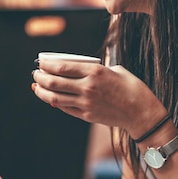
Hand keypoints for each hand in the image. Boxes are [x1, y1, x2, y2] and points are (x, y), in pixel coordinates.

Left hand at [32, 59, 166, 135]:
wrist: (141, 112)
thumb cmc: (131, 87)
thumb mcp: (115, 69)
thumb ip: (95, 69)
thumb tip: (78, 69)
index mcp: (95, 72)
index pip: (62, 67)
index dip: (47, 64)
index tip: (41, 62)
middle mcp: (87, 87)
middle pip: (54, 82)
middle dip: (40, 77)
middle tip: (36, 74)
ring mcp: (86, 103)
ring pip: (54, 97)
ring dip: (41, 91)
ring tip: (37, 86)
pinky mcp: (86, 115)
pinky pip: (64, 108)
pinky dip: (54, 102)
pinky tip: (50, 98)